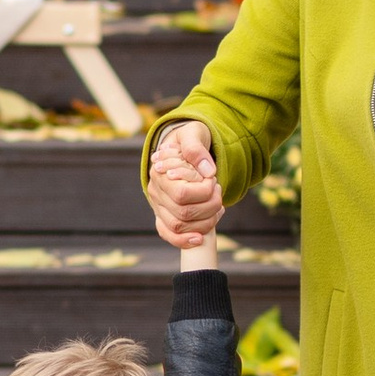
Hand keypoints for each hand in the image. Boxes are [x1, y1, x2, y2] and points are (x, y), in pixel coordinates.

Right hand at [148, 120, 223, 247]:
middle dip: (209, 206)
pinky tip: (199, 239)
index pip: (181, 194)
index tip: (213, 180)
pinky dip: (183, 241)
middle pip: (183, 214)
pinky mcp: (164, 216)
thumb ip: (196, 149)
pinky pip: (169, 235)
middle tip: (218, 193)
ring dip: (205, 222)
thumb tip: (207, 171)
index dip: (203, 192)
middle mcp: (156, 192)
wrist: (184, 147)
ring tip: (218, 207)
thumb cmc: (189, 139)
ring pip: (180, 226)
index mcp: (159, 172)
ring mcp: (159, 206)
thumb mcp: (193, 134)